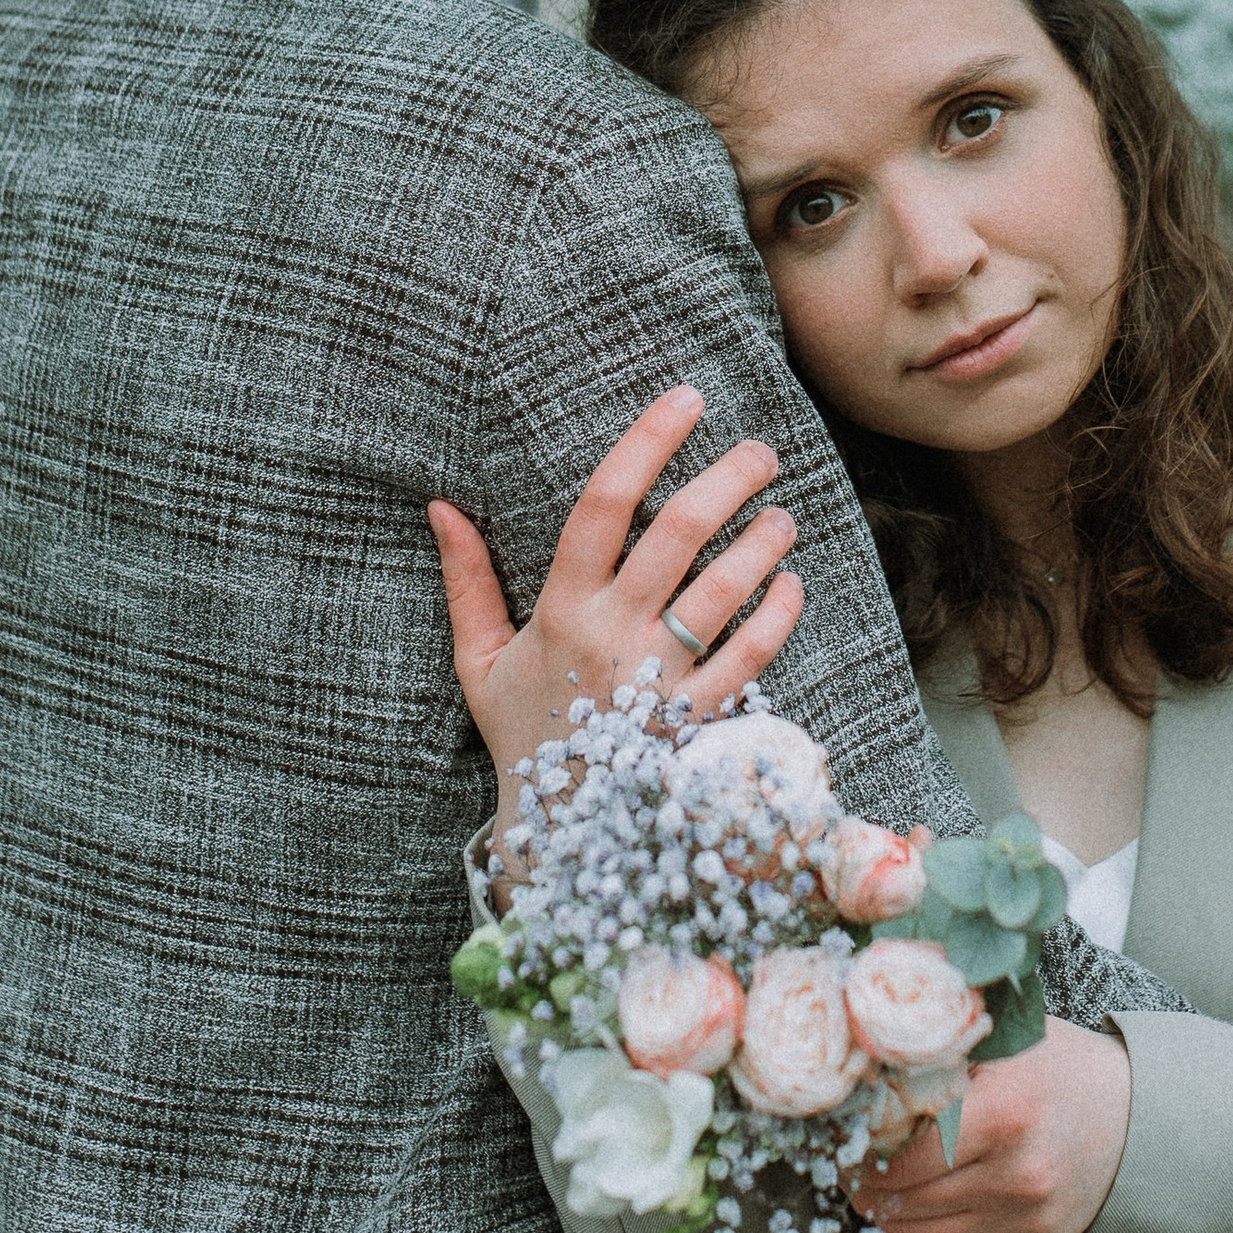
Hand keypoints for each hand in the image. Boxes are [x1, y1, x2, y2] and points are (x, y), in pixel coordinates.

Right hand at [428, 387, 803, 848]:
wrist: (561, 833)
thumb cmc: (523, 733)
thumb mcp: (478, 659)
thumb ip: (465, 580)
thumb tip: (440, 506)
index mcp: (559, 610)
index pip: (601, 504)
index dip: (646, 443)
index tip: (687, 399)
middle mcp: (611, 637)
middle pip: (678, 534)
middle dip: (728, 479)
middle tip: (762, 452)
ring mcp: (659, 680)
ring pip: (724, 590)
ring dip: (763, 542)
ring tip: (782, 514)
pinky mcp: (698, 721)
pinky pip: (751, 657)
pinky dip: (779, 614)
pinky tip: (792, 584)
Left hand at [853, 1020, 1131, 1232]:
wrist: (1139, 1124)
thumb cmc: (1061, 1071)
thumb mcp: (1009, 1039)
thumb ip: (945, 1046)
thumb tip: (869, 1054)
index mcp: (1005, 1114)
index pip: (904, 1155)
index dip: (864, 1153)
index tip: (846, 1142)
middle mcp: (1017, 1176)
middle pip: (907, 1200)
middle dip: (866, 1186)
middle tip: (849, 1167)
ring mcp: (1026, 1221)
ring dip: (886, 1217)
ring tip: (874, 1189)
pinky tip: (912, 1211)